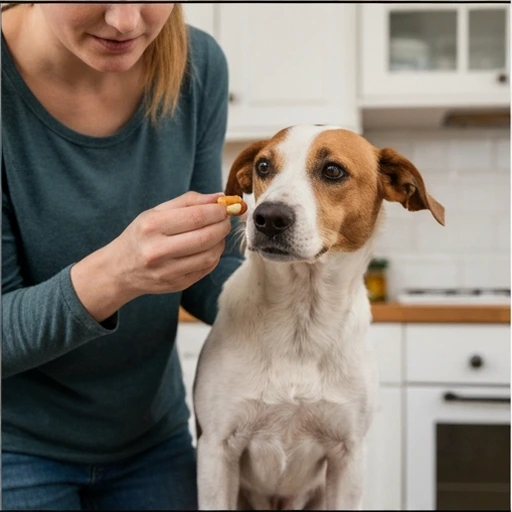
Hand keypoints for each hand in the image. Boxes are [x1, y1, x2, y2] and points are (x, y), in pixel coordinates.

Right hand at [114, 191, 230, 296]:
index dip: (218, 211)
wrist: (120, 269)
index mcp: (151, 226)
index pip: (196, 217)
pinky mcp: (177, 285)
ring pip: (209, 256)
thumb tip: (220, 197)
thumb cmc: (141, 235)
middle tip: (226, 219)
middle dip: (223, 226)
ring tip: (218, 233)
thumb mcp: (156, 212)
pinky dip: (214, 256)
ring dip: (221, 242)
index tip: (226, 207)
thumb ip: (188, 202)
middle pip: (205, 237)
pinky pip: (206, 269)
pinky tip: (210, 247)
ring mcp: (167, 271)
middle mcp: (157, 250)